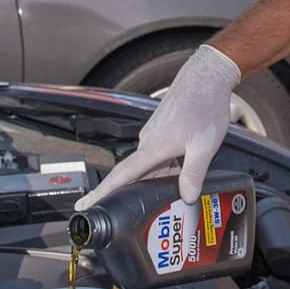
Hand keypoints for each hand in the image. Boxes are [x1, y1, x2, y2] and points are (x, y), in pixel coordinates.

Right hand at [75, 44, 240, 209]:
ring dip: (155, 178)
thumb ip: (194, 173)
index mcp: (153, 147)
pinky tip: (178, 168)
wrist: (205, 77)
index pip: (121, 175)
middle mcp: (147, 141)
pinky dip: (162, 166)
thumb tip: (187, 196)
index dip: (101, 192)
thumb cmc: (204, 106)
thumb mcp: (205, 145)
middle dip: (131, 193)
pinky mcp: (158, 131)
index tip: (84, 204)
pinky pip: (154, 155)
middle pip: (132, 175)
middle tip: (131, 211)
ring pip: (147, 166)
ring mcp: (151, 135)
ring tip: (170, 188)